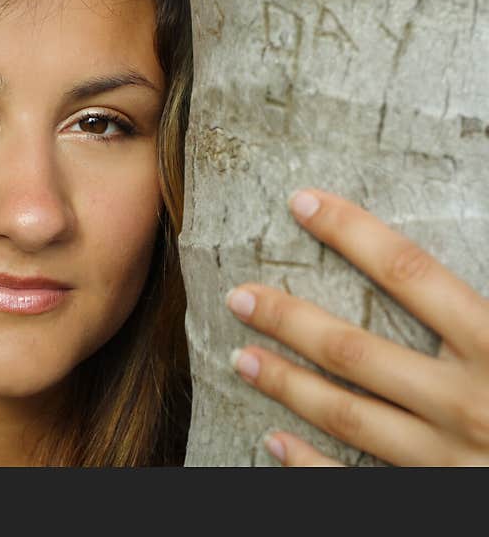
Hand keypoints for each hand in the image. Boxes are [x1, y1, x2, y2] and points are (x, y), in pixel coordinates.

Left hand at [225, 189, 488, 466]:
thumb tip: (457, 257)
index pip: (412, 273)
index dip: (352, 232)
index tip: (301, 203)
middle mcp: (469, 402)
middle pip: (356, 350)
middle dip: (290, 319)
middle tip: (239, 295)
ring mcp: (450, 460)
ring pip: (347, 415)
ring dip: (287, 384)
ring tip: (242, 356)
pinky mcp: (438, 503)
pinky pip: (356, 488)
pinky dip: (309, 465)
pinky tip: (273, 440)